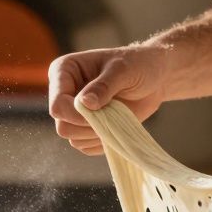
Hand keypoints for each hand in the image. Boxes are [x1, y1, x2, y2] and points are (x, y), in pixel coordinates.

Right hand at [47, 45, 169, 154]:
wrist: (154, 79)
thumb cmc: (138, 65)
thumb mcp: (123, 70)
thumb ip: (104, 85)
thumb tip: (84, 102)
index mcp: (64, 71)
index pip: (57, 105)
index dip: (77, 115)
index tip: (101, 110)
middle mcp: (63, 93)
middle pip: (63, 127)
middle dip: (90, 126)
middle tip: (114, 113)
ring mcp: (73, 113)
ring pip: (74, 139)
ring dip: (99, 133)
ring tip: (118, 115)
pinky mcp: (84, 128)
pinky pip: (86, 146)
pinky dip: (104, 141)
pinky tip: (117, 124)